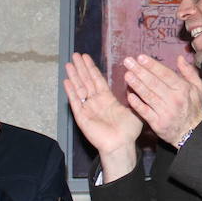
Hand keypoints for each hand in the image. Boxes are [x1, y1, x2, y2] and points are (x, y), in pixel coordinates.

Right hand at [64, 53, 141, 178]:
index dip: (91, 68)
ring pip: (79, 88)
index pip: (97, 80)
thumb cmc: (128, 131)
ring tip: (69, 63)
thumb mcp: (134, 110)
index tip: (86, 57)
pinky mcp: (82, 117)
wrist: (121, 145)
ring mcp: (88, 108)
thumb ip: (133, 97)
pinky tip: (66, 81)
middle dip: (81, 68)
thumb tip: (135, 83)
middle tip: (76, 54)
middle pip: (86, 81)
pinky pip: (75, 102)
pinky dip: (70, 92)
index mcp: (107, 99)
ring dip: (74, 76)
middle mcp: (96, 102)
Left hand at [121, 54, 201, 147]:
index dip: (152, 65)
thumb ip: (189, 72)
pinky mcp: (157, 123)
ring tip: (126, 75)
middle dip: (140, 71)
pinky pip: (145, 111)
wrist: (192, 133)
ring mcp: (165, 112)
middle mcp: (174, 99)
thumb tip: (179, 58)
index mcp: (183, 89)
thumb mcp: (197, 88)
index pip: (165, 74)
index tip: (141, 57)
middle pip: (154, 83)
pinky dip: (137, 104)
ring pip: (148, 96)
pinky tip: (129, 95)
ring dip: (136, 85)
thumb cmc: (192, 108)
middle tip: (128, 62)